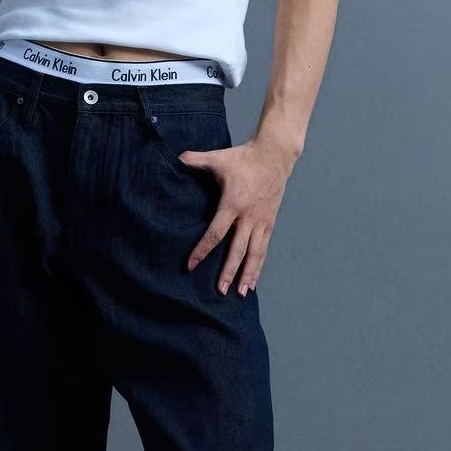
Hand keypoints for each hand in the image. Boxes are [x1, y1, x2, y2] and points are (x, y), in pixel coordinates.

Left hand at [178, 136, 293, 296]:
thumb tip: (175, 158)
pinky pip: (264, 249)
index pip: (216, 232)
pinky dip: (258, 266)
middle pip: (237, 249)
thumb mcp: (218, 157)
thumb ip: (195, 159)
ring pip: (254, 253)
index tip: (191, 265)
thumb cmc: (243, 157)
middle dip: (228, 271)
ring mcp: (261, 221)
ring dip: (248, 274)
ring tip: (241, 294)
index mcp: (233, 203)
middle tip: (220, 290)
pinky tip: (253, 282)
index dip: (202, 250)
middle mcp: (249, 216)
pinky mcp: (269, 223)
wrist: (275, 155)